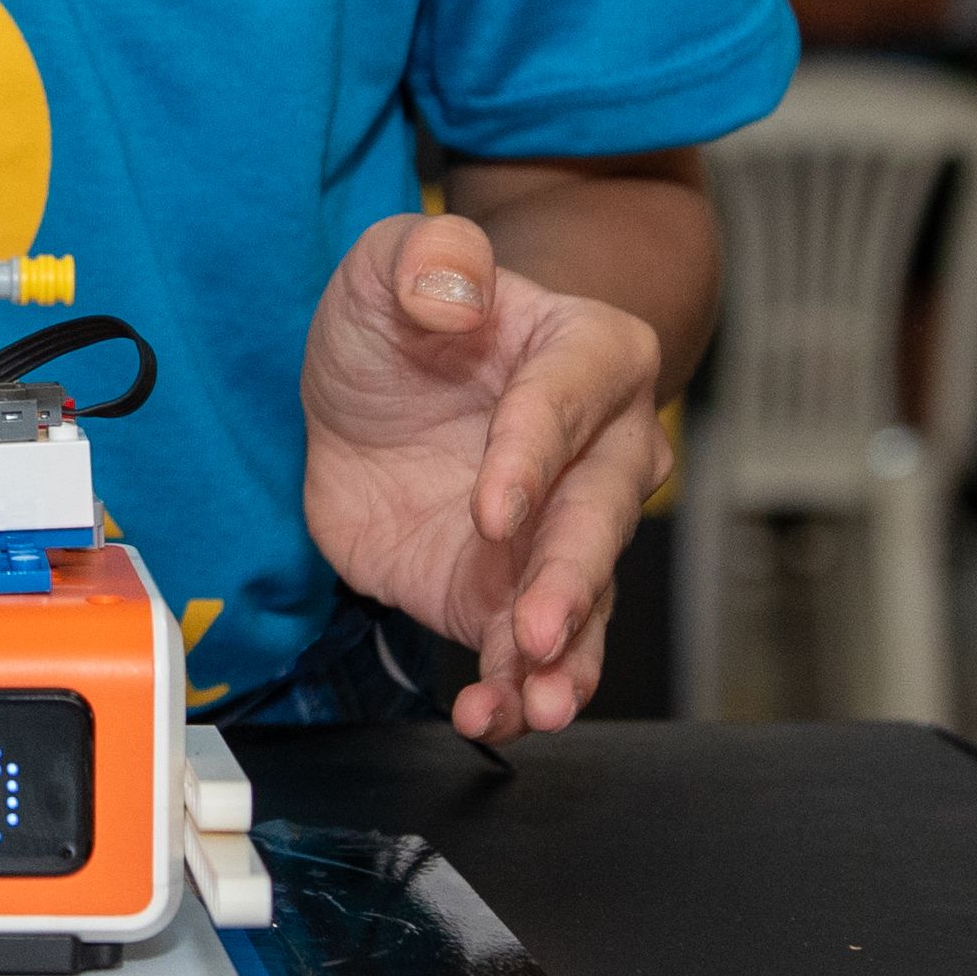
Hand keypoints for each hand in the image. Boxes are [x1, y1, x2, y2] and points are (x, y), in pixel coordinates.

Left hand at [300, 214, 663, 742]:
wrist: (375, 398)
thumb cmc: (406, 318)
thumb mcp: (391, 262)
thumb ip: (428, 258)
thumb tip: (453, 289)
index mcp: (589, 353)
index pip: (569, 403)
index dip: (532, 457)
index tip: (492, 508)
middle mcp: (602, 450)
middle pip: (599, 517)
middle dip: (569, 579)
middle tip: (536, 629)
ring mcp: (560, 533)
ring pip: (583, 602)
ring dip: (563, 659)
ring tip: (540, 703)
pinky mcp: (512, 595)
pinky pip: (531, 656)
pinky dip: (514, 694)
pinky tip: (489, 717)